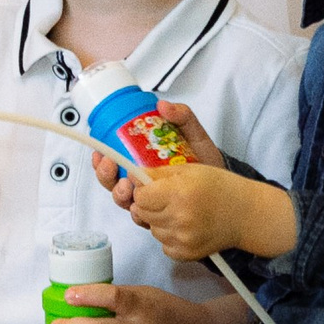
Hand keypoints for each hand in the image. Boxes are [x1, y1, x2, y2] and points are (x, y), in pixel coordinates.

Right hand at [91, 99, 223, 202]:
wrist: (224, 183)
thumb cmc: (204, 159)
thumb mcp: (193, 134)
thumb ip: (182, 117)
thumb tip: (163, 105)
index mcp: (142, 162)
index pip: (113, 162)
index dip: (100, 159)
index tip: (99, 152)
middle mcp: (141, 182)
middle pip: (112, 182)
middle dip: (105, 176)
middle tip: (110, 166)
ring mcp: (150, 200)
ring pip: (124, 201)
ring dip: (119, 194)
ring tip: (126, 186)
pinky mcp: (161, 215)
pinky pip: (144, 218)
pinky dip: (139, 214)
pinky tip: (142, 208)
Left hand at [125, 165, 293, 262]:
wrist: (246, 215)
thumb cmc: (219, 186)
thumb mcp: (190, 170)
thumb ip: (157, 173)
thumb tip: (132, 176)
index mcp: (179, 193)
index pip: (140, 196)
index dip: (144, 190)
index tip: (154, 188)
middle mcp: (179, 218)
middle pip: (142, 213)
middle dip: (149, 205)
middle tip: (168, 199)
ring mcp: (183, 239)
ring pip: (152, 229)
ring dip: (159, 221)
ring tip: (180, 212)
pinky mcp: (186, 254)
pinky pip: (163, 245)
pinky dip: (169, 236)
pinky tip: (186, 227)